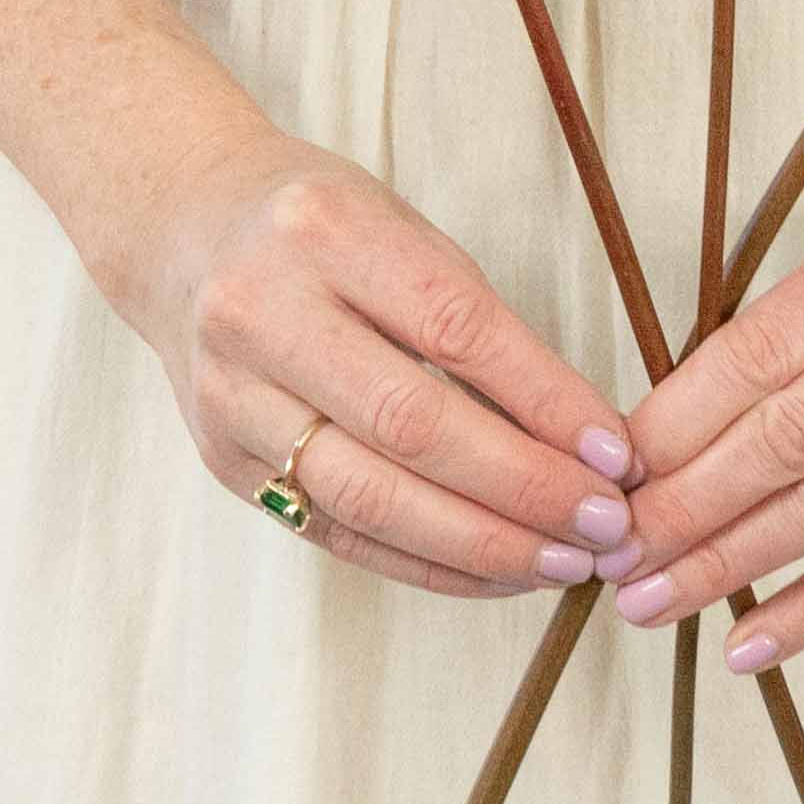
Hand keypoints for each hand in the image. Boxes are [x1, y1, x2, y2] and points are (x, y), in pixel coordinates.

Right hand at [105, 127, 637, 596]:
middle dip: (523, 487)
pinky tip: (496, 572)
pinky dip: (427, 563)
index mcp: (325, 232)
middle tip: (606, 524)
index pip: (455, 328)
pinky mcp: (226, 466)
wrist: (185, 236)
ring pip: (369, 496)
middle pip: (410, 424)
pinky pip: (339, 532)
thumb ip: (479, 323)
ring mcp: (233, 397)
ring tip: (563, 562)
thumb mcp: (402, 232)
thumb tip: (583, 434)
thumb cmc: (325, 231)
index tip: (617, 452)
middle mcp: (263, 313)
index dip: (544, 400)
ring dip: (480, 543)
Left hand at [610, 208, 803, 668]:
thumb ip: (782, 345)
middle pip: (790, 434)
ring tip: (652, 601)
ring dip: (729, 565)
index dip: (673, 423)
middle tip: (614, 555)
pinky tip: (746, 642)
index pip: (758, 352)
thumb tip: (649, 449)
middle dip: (686, 505)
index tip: (611, 476)